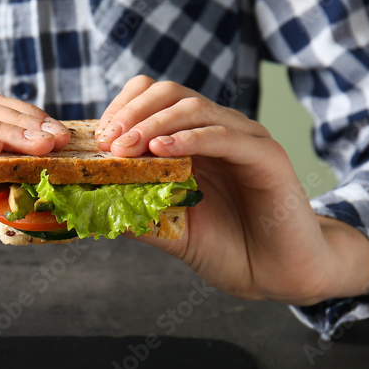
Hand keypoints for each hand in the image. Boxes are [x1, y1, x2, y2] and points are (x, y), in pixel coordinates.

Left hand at [95, 76, 368, 305]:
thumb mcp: (170, 229)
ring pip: (194, 108)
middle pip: (170, 93)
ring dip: (153, 124)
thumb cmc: (229, 249)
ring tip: (126, 147)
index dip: (123, 109)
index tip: (98, 138)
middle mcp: (219, 130)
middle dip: (132, 112)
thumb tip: (89, 203)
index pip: (154, 97)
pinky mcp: (267, 156)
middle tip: (107, 141)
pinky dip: (190, 138)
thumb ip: (136, 211)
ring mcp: (244, 139)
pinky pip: (225, 136)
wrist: (279, 276)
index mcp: (194, 139)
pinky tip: (162, 150)